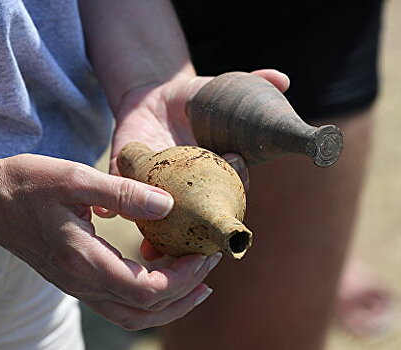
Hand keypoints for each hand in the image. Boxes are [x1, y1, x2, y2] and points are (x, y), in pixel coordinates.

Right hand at [0, 154, 220, 329]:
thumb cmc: (25, 184)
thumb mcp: (74, 177)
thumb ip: (123, 192)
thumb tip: (168, 205)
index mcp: (81, 260)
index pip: (145, 291)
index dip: (183, 278)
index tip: (204, 253)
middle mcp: (79, 283)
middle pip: (143, 313)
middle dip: (185, 294)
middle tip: (210, 265)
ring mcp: (74, 286)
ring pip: (130, 315)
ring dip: (169, 305)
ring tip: (198, 283)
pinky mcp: (73, 280)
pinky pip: (117, 304)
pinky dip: (147, 299)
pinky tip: (161, 276)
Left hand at [107, 69, 289, 259]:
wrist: (155, 97)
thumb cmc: (196, 102)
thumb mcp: (222, 92)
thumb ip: (253, 83)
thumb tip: (282, 79)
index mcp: (220, 177)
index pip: (231, 195)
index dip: (234, 199)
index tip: (233, 188)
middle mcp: (194, 194)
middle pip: (197, 223)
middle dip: (196, 238)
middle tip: (195, 241)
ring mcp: (164, 196)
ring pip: (165, 228)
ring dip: (162, 245)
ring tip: (156, 253)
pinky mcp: (136, 189)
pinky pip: (130, 209)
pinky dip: (123, 218)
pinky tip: (119, 226)